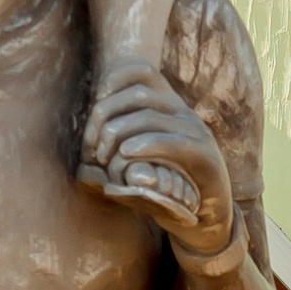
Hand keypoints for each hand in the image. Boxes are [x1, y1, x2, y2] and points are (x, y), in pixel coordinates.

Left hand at [88, 66, 235, 256]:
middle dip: (105, 117)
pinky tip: (126, 154)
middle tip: (92, 146)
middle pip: (138, 95)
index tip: (96, 103)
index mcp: (168, 105)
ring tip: (104, 156)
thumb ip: (117, 146)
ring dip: (118, 133)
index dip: (115, 78)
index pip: (142, 71)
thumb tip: (85, 147)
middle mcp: (183, 112)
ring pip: (150, 116)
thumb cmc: (164, 187)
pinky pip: (172, 142)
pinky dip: (144, 144)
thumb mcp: (137, 160)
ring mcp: (196, 132)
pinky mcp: (204, 155)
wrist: (205, 219)